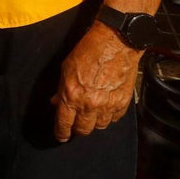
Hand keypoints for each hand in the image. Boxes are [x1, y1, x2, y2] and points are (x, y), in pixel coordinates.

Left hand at [51, 22, 142, 141]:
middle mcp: (89, 104)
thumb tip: (57, 102)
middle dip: (78, 129)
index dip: (61, 133)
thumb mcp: (66, 68)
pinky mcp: (122, 102)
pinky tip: (106, 108)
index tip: (62, 136)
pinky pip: (115, 118)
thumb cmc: (89, 50)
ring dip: (95, 122)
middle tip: (77, 125)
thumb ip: (61, 88)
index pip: (64, 123)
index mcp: (72, 96)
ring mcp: (108, 105)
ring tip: (92, 115)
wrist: (116, 42)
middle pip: (83, 129)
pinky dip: (110, 116)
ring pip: (100, 126)